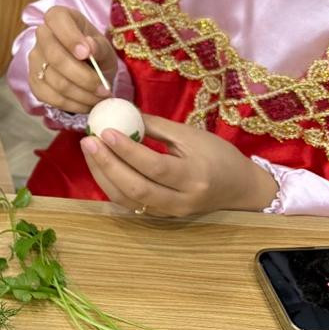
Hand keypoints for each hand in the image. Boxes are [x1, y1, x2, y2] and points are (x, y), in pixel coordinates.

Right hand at [28, 6, 115, 113]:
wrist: (90, 70)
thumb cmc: (96, 53)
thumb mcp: (105, 47)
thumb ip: (99, 46)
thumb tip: (90, 47)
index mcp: (59, 17)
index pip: (57, 20)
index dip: (70, 37)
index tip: (87, 54)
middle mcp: (42, 35)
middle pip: (54, 56)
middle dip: (82, 76)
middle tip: (104, 88)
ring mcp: (35, 59)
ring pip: (55, 80)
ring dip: (82, 94)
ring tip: (100, 98)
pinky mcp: (34, 81)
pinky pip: (51, 97)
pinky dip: (72, 104)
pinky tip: (87, 104)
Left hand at [79, 114, 278, 216]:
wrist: (240, 188)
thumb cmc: (218, 155)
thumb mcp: (191, 135)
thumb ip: (155, 127)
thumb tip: (122, 112)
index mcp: (194, 177)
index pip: (155, 166)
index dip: (127, 150)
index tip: (105, 131)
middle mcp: (181, 200)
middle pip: (137, 188)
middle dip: (108, 164)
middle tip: (88, 141)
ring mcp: (170, 212)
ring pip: (128, 200)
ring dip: (103, 175)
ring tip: (89, 150)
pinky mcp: (161, 216)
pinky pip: (130, 204)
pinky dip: (111, 185)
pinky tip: (100, 165)